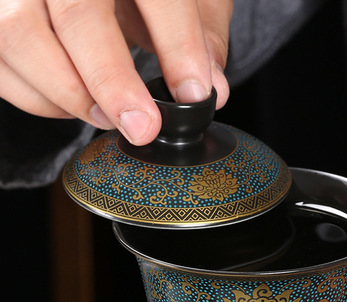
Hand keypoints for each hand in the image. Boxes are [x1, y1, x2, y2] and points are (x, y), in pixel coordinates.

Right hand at [0, 0, 231, 144]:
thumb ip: (202, 32)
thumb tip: (213, 88)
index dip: (178, 47)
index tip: (195, 95)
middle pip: (78, 15)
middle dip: (113, 82)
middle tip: (143, 127)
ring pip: (20, 37)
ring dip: (69, 93)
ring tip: (109, 119)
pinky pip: (0, 63)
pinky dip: (37, 97)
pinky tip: (72, 105)